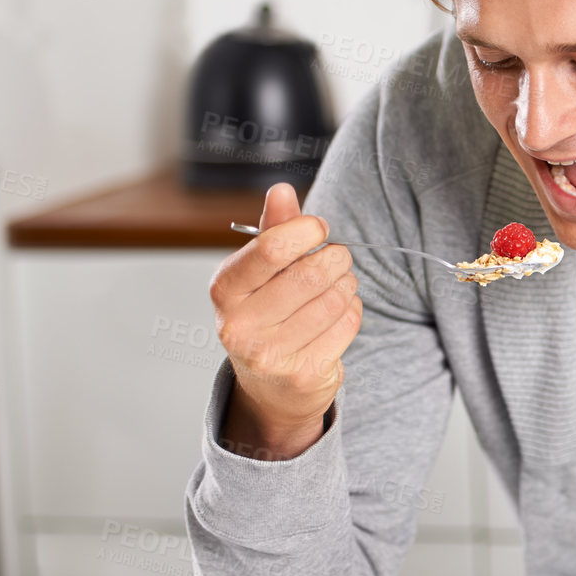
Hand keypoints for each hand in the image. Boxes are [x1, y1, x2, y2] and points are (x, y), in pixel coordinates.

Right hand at [210, 183, 361, 459]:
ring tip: (337, 286)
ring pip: (334, 299)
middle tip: (338, 257)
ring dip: (346, 285)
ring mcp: (271, 355)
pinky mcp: (304, 374)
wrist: (272, 386)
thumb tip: (282, 190)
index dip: (306, 231)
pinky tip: (338, 314)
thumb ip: (274, 230)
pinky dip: (352, 311)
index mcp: (224, 290)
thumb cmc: (268, 313)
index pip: (270, 250)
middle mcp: (240, 326)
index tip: (319, 228)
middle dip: (335, 259)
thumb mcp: (261, 271)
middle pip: (311, 274)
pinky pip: (347, 324)